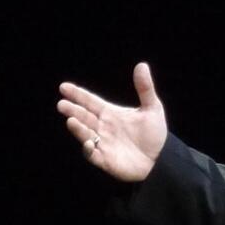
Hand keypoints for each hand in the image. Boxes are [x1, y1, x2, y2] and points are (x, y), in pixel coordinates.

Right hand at [57, 62, 167, 180]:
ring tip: (71, 120)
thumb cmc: (155, 134)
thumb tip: (142, 65)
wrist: (162, 159)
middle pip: (84, 116)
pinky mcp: (105, 159)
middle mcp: (103, 127)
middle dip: (73, 110)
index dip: (78, 94)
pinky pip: (92, 154)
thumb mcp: (152, 109)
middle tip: (62, 104)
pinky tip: (88, 142)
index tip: (64, 87)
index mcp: (111, 114)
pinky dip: (88, 149)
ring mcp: (103, 143)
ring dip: (77, 128)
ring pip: (85, 133)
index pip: (91, 101)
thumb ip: (145, 89)